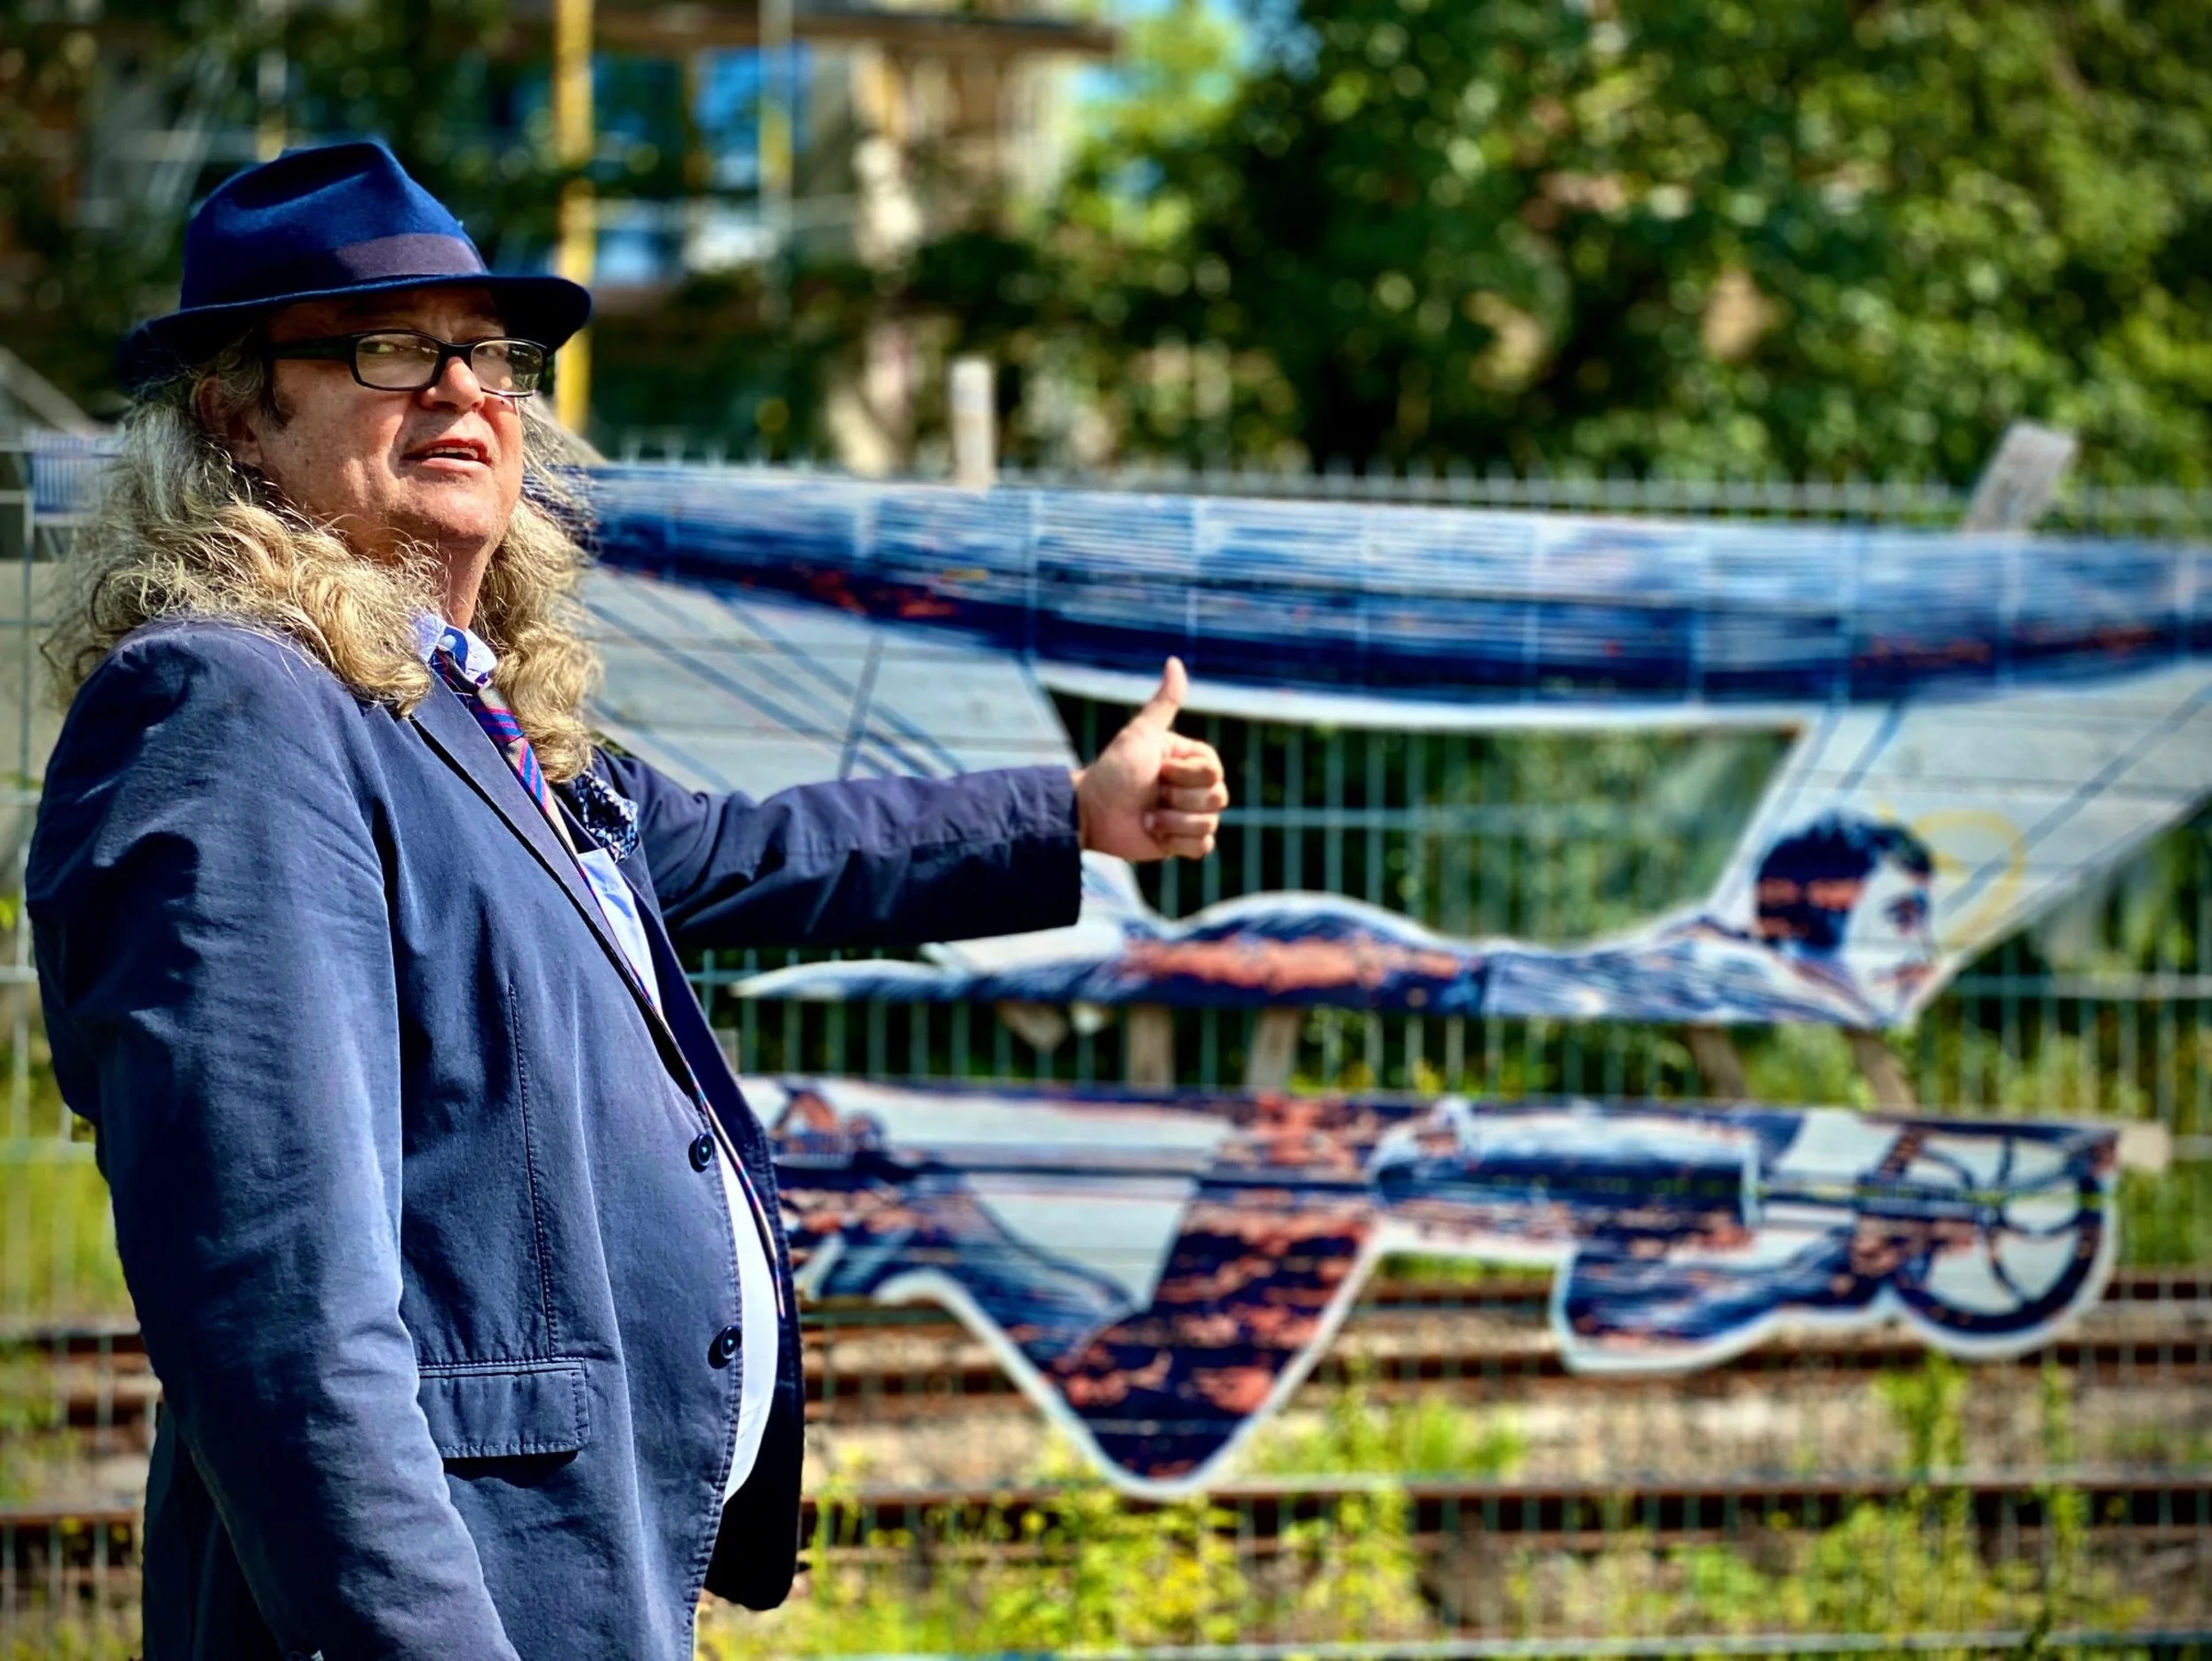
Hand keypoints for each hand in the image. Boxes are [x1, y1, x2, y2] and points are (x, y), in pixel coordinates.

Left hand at [1071, 658, 1227, 861]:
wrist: (1091, 812)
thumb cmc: (1113, 770)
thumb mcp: (1140, 734)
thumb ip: (1163, 704)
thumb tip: (1175, 662)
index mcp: (1189, 760)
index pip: (1214, 770)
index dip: (1187, 774)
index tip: (1159, 769)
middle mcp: (1193, 787)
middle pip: (1218, 797)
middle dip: (1179, 799)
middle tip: (1151, 793)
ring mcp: (1189, 815)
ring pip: (1210, 823)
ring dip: (1173, 821)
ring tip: (1147, 817)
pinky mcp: (1182, 842)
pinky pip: (1203, 847)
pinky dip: (1178, 842)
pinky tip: (1154, 833)